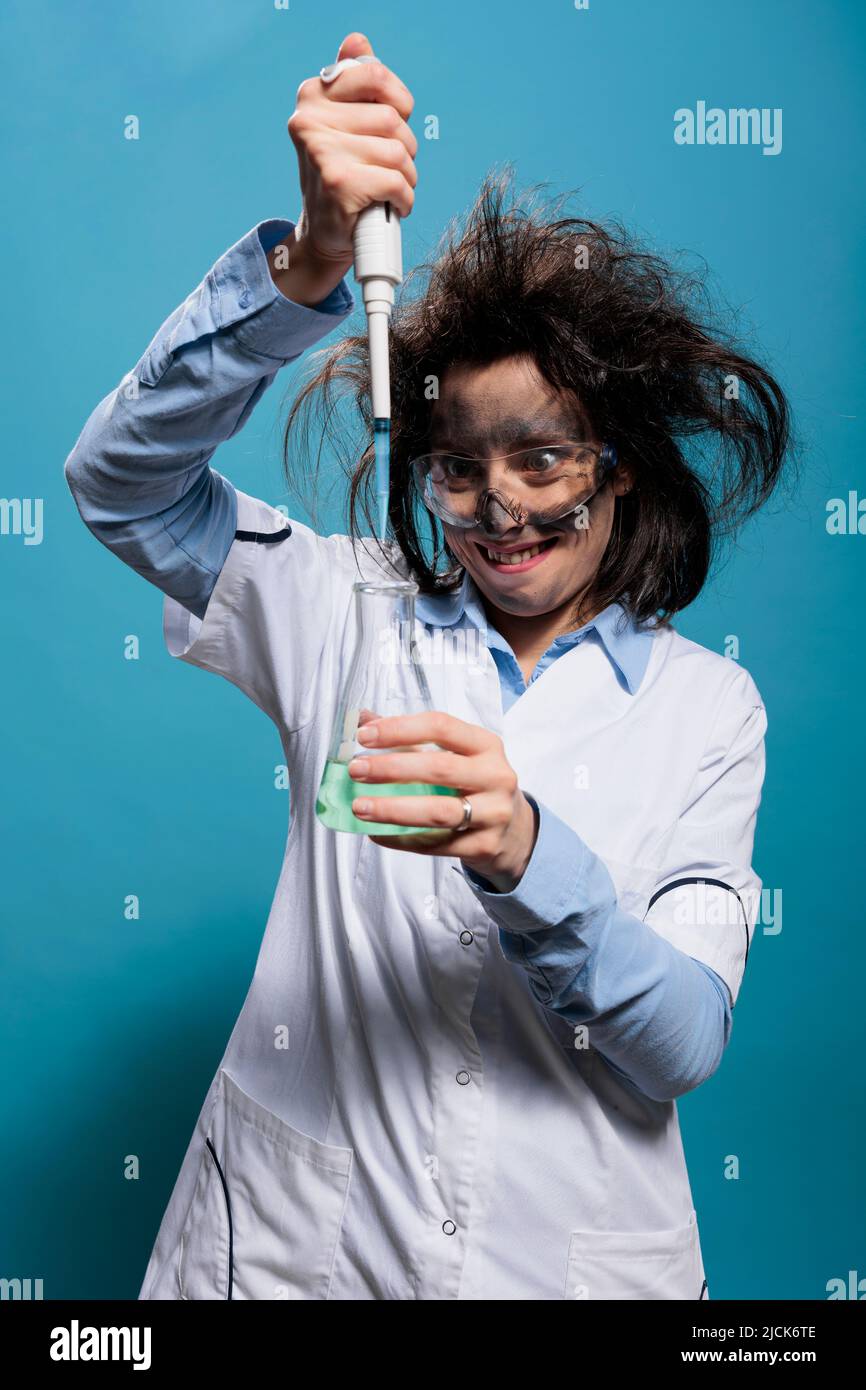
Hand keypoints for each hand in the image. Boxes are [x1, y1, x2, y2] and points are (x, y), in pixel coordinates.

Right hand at [269, 31, 416, 305]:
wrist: (324, 236)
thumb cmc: (340, 175)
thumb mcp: (341, 123)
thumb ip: (351, 82)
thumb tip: (357, 40)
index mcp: (313, 95)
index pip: (375, 74)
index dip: (398, 100)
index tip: (397, 119)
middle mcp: (310, 119)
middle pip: (392, 120)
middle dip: (404, 148)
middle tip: (389, 168)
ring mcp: (323, 151)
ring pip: (399, 153)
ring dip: (406, 177)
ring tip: (388, 189)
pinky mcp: (339, 183)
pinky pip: (398, 182)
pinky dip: (404, 200)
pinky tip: (390, 206)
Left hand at [347, 712, 539, 892]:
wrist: (515, 832)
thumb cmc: (475, 784)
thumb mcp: (455, 755)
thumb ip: (410, 738)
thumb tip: (364, 719)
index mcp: (485, 745)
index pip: (441, 727)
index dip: (400, 729)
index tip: (364, 735)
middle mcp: (496, 776)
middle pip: (438, 768)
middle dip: (391, 768)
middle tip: (355, 770)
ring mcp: (493, 813)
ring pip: (438, 810)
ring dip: (393, 808)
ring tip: (359, 806)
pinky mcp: (484, 845)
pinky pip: (436, 844)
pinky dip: (402, 839)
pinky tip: (377, 834)